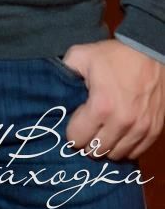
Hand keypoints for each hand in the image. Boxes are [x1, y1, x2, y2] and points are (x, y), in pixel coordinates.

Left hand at [64, 38, 164, 159]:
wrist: (150, 53)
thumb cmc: (114, 55)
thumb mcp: (82, 55)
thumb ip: (64, 71)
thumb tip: (53, 85)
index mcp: (101, 106)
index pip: (77, 139)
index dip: (72, 132)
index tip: (74, 122)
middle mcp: (121, 123)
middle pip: (95, 151)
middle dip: (87, 142)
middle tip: (86, 129)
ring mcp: (140, 129)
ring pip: (115, 155)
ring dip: (105, 147)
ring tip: (101, 132)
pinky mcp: (154, 131)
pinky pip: (135, 153)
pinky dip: (124, 148)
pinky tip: (118, 135)